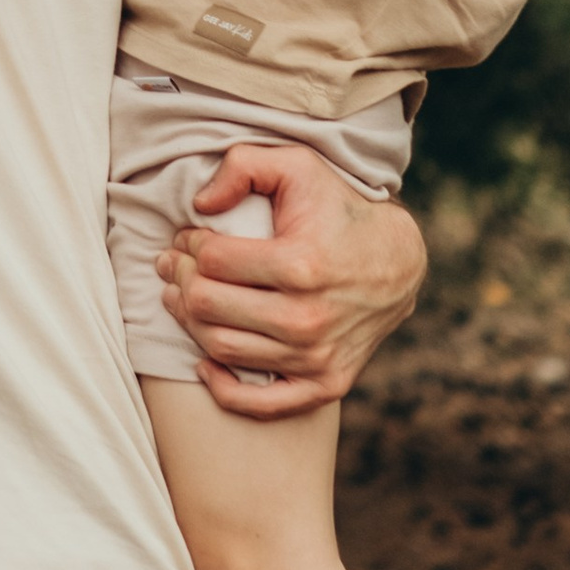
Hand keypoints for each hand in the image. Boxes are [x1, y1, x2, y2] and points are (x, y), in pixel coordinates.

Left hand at [156, 137, 425, 416]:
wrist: (397, 263)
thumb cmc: (338, 210)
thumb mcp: (298, 166)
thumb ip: (244, 165)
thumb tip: (199, 204)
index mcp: (300, 264)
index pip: (212, 260)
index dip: (189, 245)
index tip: (187, 237)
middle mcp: (307, 317)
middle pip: (208, 306)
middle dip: (179, 280)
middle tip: (172, 264)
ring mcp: (317, 357)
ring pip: (221, 348)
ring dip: (188, 322)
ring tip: (181, 297)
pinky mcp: (326, 384)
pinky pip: (259, 404)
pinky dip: (221, 388)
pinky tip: (203, 361)